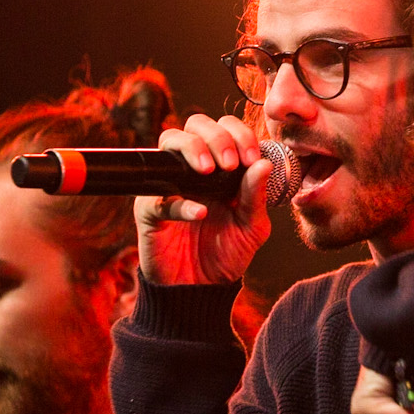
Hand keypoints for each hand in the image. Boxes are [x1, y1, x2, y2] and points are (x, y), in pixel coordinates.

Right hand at [135, 114, 272, 285]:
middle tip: (230, 163)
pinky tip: (199, 214)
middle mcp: (192, 168)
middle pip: (195, 124)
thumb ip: (256, 196)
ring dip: (192, 149)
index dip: (239, 134)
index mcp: (221, 166)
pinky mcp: (149, 210)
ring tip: (209, 171)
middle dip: (216, 137)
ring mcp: (168, 184)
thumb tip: (264, 163)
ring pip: (168, 142)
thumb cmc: (226, 253)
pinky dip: (179, 203)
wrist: (201, 289)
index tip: (252, 157)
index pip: (225, 129)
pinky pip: (158, 197)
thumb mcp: (252, 227)